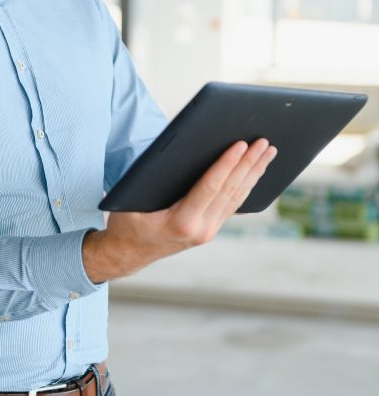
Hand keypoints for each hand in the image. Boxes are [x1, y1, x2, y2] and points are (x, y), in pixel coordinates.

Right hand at [82, 138, 276, 282]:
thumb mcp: (131, 201)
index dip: (227, 164)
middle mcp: (200, 229)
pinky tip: (256, 171)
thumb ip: (152, 181)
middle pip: (230, 190)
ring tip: (268, 152)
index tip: (241, 144)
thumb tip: (178, 151)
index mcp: (181, 222)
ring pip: (237, 197)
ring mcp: (208, 231)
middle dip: (249, 163)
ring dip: (254, 172)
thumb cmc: (126, 223)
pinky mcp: (210, 229)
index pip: (211, 187)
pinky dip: (246, 185)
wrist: (126, 254)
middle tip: (264, 141)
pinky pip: (233, 204)